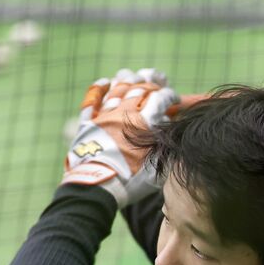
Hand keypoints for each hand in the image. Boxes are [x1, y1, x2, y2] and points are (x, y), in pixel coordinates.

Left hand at [61, 68, 177, 207]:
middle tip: (157, 86)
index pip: (160, 98)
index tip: (175, 99)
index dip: (170, 95)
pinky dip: (100, 88)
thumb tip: (170, 133)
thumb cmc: (130, 181)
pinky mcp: (88, 124)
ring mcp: (104, 117)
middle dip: (151, 83)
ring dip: (128, 79)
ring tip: (134, 76)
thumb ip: (166, 146)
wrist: (96, 188)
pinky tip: (106, 82)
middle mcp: (124, 114)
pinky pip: (92, 99)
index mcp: (144, 124)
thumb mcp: (158, 167)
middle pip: (139, 88)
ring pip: (117, 88)